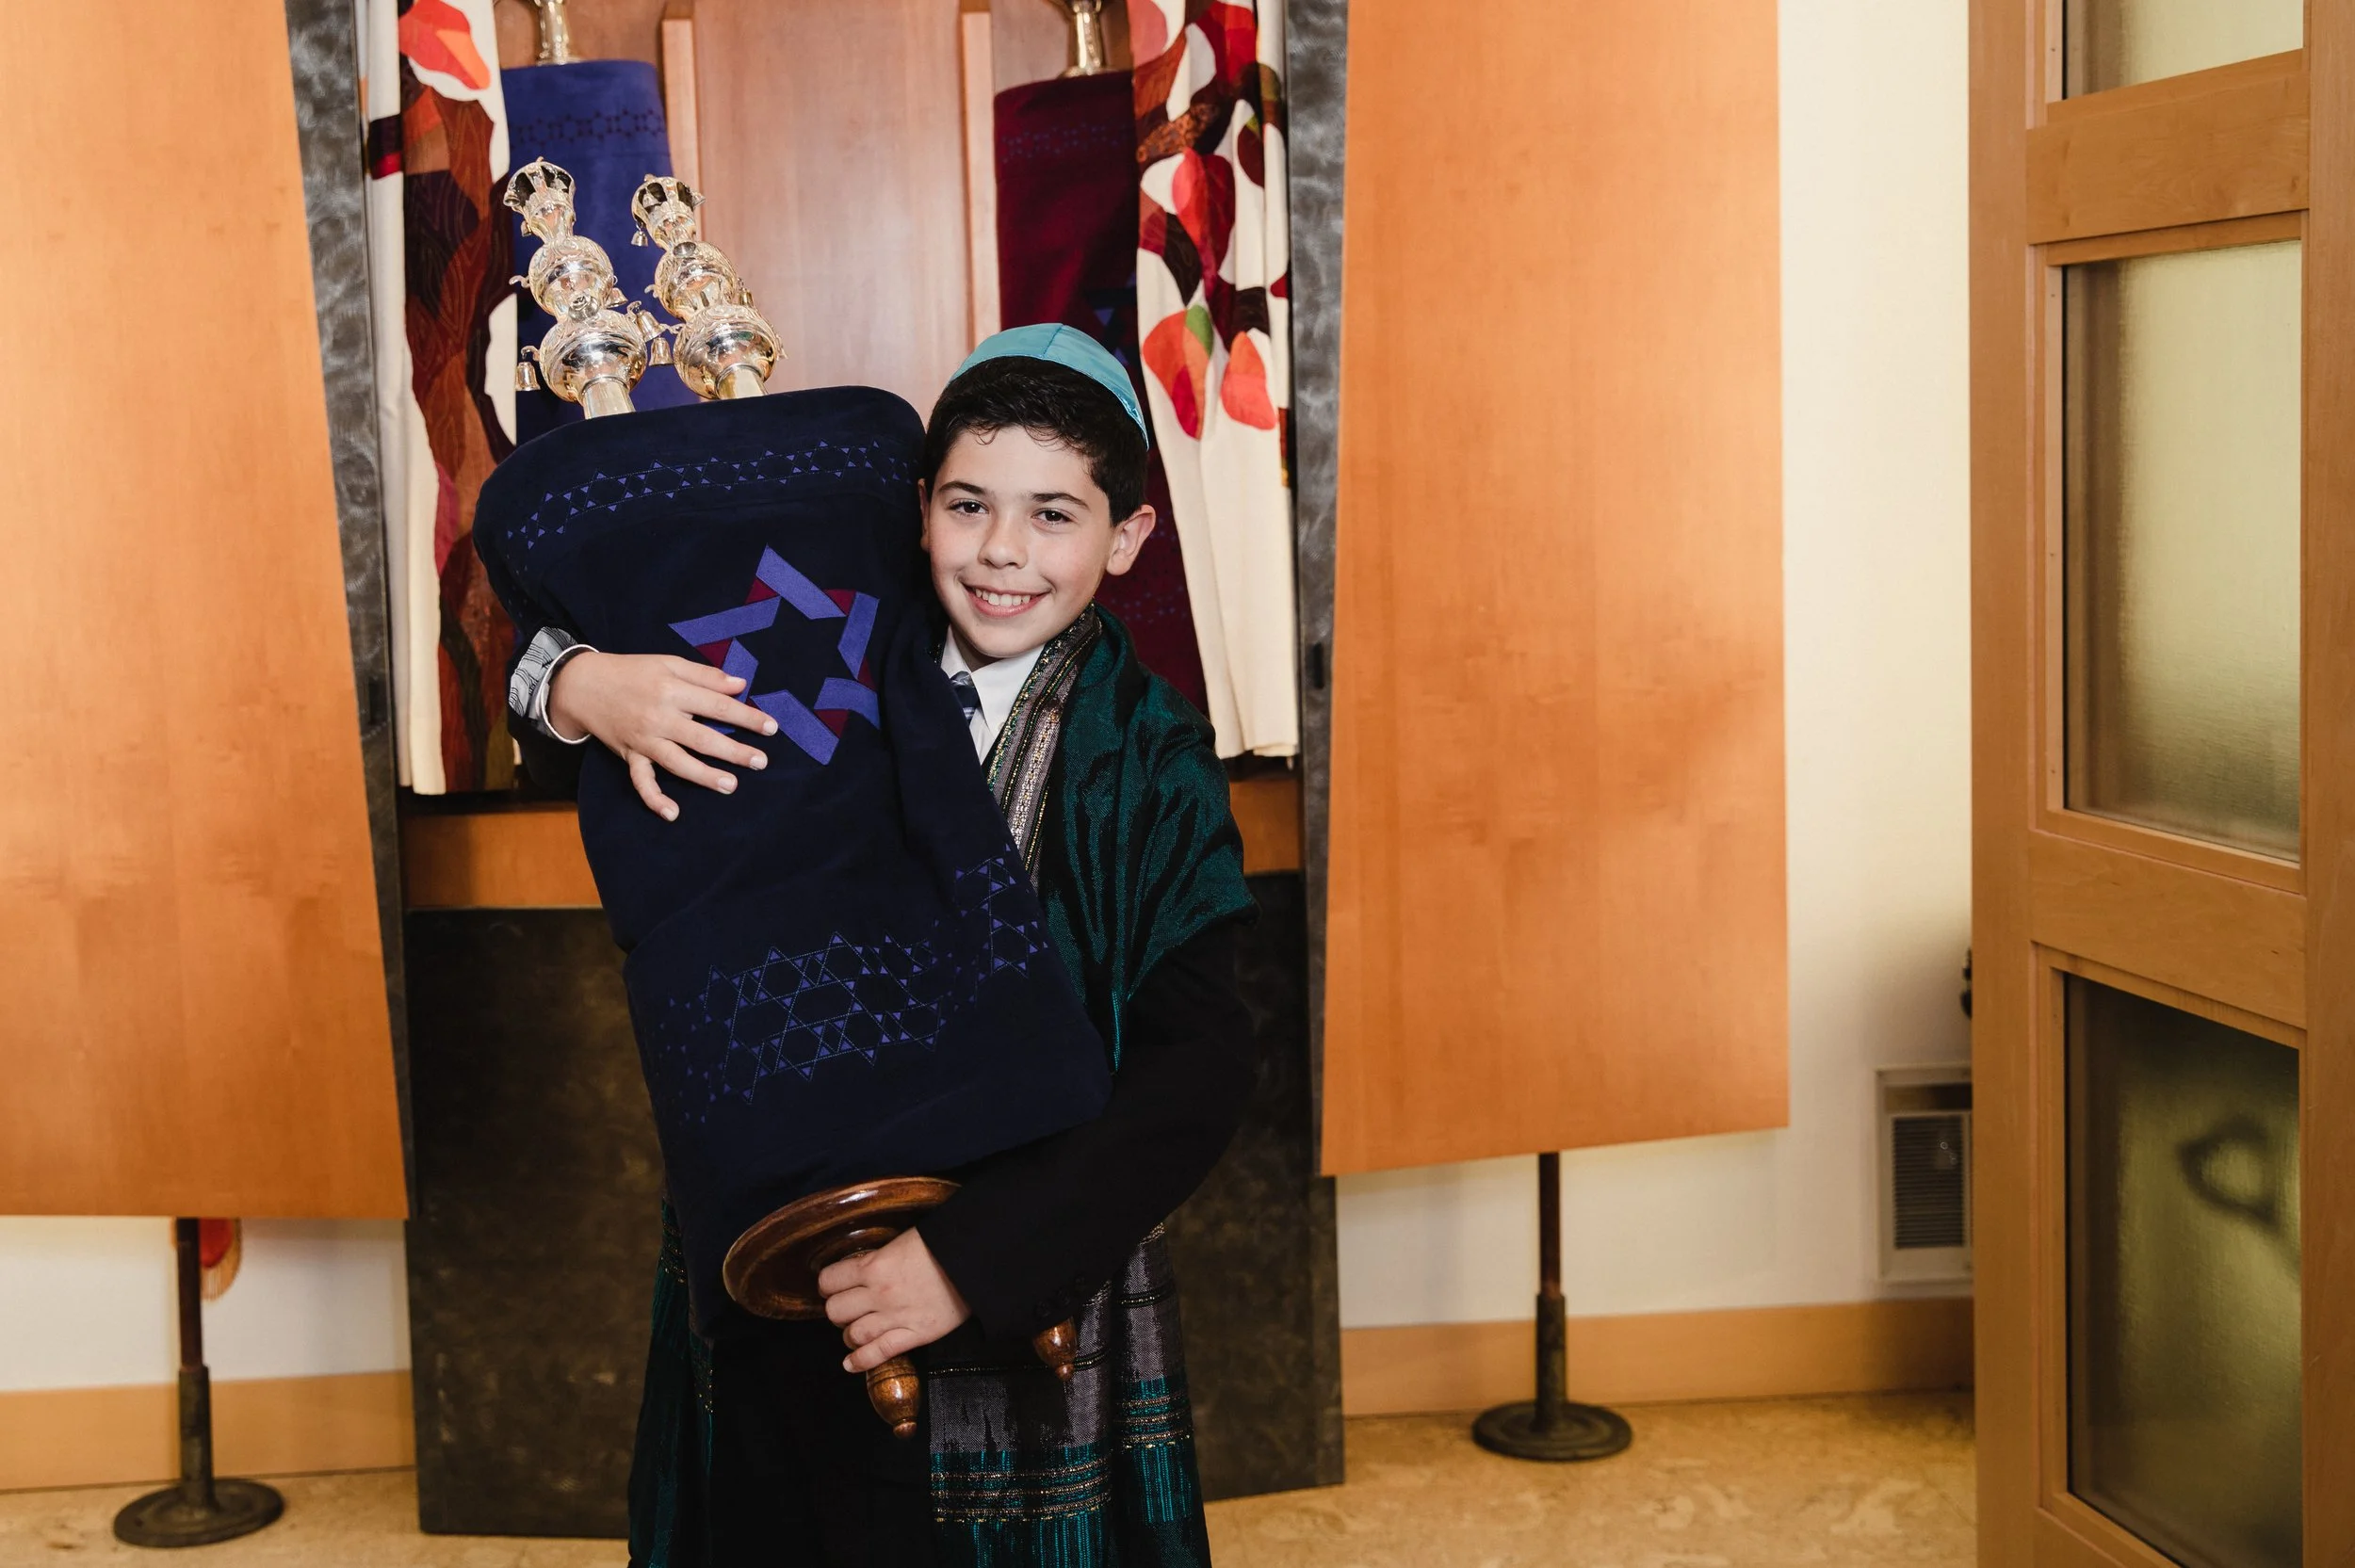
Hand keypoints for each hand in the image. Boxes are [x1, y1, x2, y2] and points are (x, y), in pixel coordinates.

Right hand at [547, 651, 778, 821]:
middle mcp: (659, 716)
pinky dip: (655, 799)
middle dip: (734, 751)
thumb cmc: (632, 671)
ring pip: (678, 761)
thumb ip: (705, 675)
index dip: (746, 717)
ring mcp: (644, 739)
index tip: (771, 728)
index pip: (717, 705)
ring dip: (705, 776)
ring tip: (731, 785)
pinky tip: (673, 813)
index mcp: (672, 689)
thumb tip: (740, 685)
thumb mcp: (668, 662)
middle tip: (761, 762)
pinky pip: (642, 781)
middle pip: (702, 737)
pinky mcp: (630, 755)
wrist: (583, 684)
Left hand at [819, 1229, 970, 1372]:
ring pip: (853, 1335)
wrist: (977, 1259)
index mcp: (874, 1265)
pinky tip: (850, 1363)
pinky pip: (879, 1353)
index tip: (832, 1286)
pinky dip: (860, 1361)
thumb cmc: (943, 1243)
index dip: (828, 1284)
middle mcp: (879, 1293)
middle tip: (847, 1308)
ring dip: (850, 1335)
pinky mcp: (915, 1335)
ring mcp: (896, 1317)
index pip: (830, 1280)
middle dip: (837, 1311)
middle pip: (836, 1311)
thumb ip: (880, 1258)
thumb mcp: (904, 1241)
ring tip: (855, 1331)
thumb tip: (865, 1267)